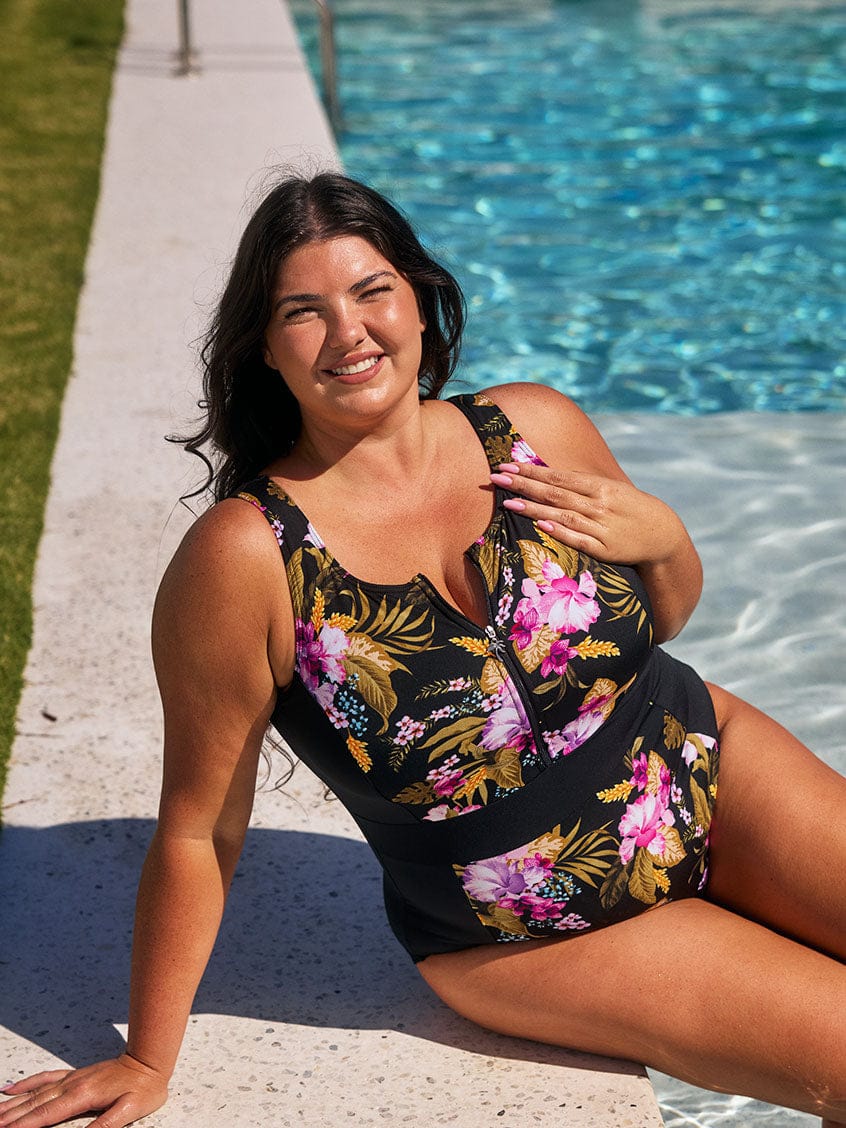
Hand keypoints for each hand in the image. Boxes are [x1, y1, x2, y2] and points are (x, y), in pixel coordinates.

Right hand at [0, 1054, 167, 1127]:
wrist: (149, 1061)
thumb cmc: (143, 1088)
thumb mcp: (129, 1110)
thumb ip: (104, 1125)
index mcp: (82, 1095)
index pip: (46, 1114)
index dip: (25, 1125)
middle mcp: (72, 1085)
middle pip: (35, 1103)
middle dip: (11, 1116)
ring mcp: (72, 1078)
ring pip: (35, 1092)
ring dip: (13, 1104)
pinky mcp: (75, 1075)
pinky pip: (45, 1078)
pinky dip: (27, 1084)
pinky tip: (11, 1088)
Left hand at [490, 461, 686, 565]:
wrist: (662, 534)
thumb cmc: (629, 509)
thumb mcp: (609, 489)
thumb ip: (580, 484)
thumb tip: (549, 475)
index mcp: (599, 486)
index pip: (558, 477)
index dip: (531, 471)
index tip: (507, 465)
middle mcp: (598, 505)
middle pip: (554, 493)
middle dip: (523, 485)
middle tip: (496, 477)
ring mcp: (601, 527)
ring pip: (562, 515)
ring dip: (534, 508)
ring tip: (508, 502)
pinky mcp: (605, 550)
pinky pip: (579, 540)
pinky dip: (561, 533)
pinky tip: (542, 527)